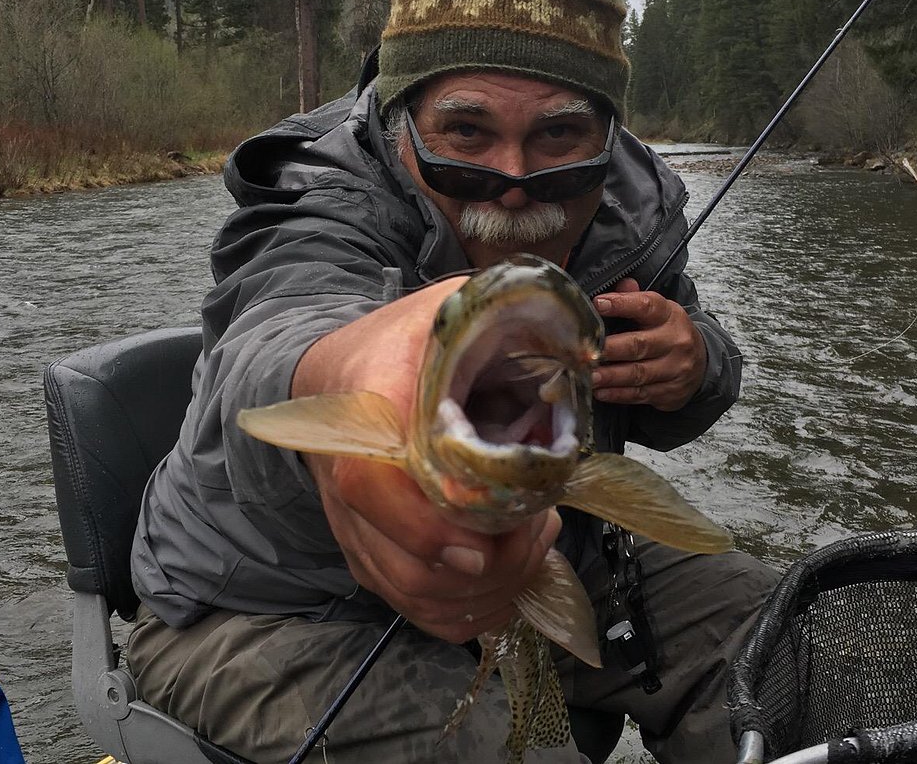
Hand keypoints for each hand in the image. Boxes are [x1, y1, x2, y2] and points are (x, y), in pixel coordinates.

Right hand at [292, 278, 561, 642]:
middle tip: (540, 526)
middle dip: (495, 564)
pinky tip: (508, 573)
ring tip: (533, 541)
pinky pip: (417, 608)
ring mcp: (356, 524)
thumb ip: (504, 317)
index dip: (428, 526)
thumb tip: (580, 352)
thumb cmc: (405, 342)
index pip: (373, 483)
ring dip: (493, 587)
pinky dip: (472, 608)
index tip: (485, 542)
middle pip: (411, 562)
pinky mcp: (369, 553)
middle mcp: (350, 478)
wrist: (337, 374)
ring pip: (418, 595)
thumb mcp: (451, 308)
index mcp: (368, 407)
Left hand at [592, 277, 707, 411]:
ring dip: (611, 376)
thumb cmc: (669, 333)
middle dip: (611, 349)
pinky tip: (601, 391)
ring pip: (639, 373)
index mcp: (669, 315)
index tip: (598, 303)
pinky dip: (618, 394)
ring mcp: (675, 369)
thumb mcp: (659, 312)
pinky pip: (640, 394)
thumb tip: (621, 283)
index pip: (646, 306)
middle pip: (639, 345)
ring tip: (589, 375)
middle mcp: (675, 341)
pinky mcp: (670, 391)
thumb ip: (636, 298)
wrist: (703, 363)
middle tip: (587, 351)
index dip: (622, 304)